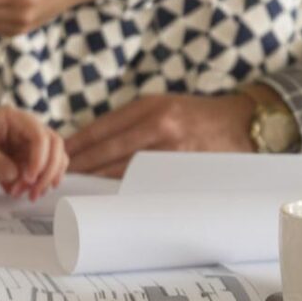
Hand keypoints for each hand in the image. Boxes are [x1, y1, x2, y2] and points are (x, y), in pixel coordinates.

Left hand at [0, 106, 65, 199]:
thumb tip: (16, 174)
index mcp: (12, 118)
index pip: (40, 135)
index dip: (41, 156)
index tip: (30, 176)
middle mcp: (20, 132)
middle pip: (53, 147)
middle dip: (48, 171)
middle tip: (34, 190)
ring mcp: (19, 148)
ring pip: (48, 163)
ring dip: (41, 181)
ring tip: (25, 194)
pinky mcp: (15, 164)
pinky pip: (33, 176)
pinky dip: (30, 187)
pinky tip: (11, 191)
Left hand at [64, 91, 256, 177]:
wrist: (245, 124)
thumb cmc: (199, 116)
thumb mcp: (165, 105)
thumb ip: (133, 121)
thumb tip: (93, 140)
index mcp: (151, 106)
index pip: (102, 127)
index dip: (77, 143)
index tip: (59, 153)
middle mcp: (159, 125)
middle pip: (107, 150)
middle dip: (81, 165)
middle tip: (56, 176)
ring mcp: (172, 150)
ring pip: (123, 169)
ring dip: (97, 179)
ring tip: (75, 187)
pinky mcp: (183, 170)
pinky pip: (145, 182)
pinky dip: (124, 188)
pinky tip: (109, 194)